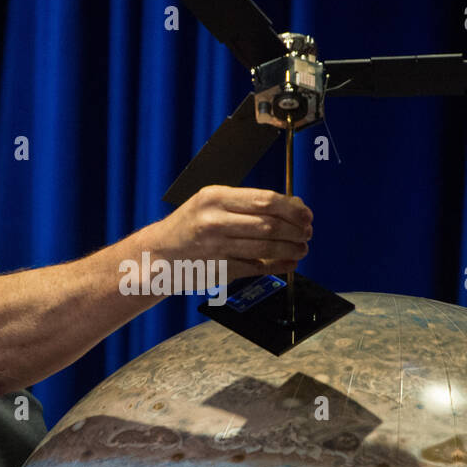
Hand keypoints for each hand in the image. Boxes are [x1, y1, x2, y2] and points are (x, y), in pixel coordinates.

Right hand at [154, 185, 312, 282]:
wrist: (159, 254)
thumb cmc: (189, 226)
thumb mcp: (211, 204)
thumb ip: (246, 204)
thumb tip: (292, 205)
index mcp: (215, 197)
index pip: (265, 199)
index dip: (292, 208)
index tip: (306, 214)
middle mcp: (214, 220)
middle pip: (269, 223)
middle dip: (295, 230)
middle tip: (307, 233)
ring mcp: (216, 246)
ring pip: (266, 247)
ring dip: (290, 249)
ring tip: (301, 249)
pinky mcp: (218, 269)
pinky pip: (256, 267)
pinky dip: (277, 266)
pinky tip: (288, 263)